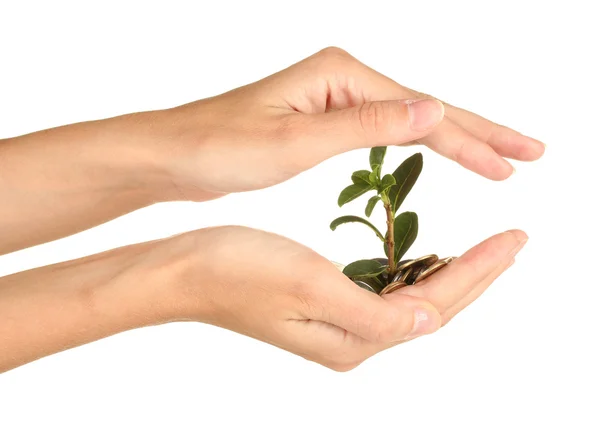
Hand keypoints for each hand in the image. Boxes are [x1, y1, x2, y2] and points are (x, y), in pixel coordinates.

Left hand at [158, 47, 544, 198]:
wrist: (174, 154)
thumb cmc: (219, 146)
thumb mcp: (295, 141)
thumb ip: (366, 126)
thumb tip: (434, 108)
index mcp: (339, 75)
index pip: (422, 111)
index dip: (473, 138)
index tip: (515, 162)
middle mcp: (341, 79)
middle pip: (425, 107)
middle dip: (479, 132)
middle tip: (528, 153)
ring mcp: (332, 99)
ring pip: (408, 120)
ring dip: (454, 139)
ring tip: (494, 158)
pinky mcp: (321, 121)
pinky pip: (382, 132)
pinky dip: (416, 146)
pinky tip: (433, 152)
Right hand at [169, 226, 527, 370]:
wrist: (185, 270)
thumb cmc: (237, 270)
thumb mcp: (309, 285)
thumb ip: (375, 312)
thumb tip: (430, 317)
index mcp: (351, 340)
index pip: (433, 307)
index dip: (478, 272)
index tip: (512, 238)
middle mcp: (351, 340)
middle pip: (431, 308)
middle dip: (476, 275)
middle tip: (511, 240)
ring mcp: (338, 325)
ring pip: (412, 301)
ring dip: (449, 274)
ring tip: (482, 248)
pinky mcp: (325, 306)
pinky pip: (386, 292)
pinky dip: (413, 273)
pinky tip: (421, 255)